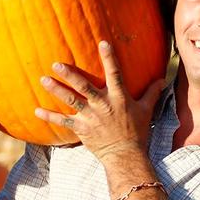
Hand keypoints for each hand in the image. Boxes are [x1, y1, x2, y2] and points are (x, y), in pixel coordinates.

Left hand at [35, 41, 165, 161]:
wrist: (126, 156)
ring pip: (71, 100)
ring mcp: (91, 117)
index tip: (103, 43)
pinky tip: (36, 111)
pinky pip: (63, 122)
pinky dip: (50, 117)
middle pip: (84, 86)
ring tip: (43, 80)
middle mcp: (103, 105)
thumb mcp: (147, 110)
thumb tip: (162, 80)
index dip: (109, 58)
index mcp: (119, 98)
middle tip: (56, 64)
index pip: (114, 74)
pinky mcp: (82, 129)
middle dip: (70, 74)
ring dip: (56, 90)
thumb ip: (152, 93)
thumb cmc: (137, 132)